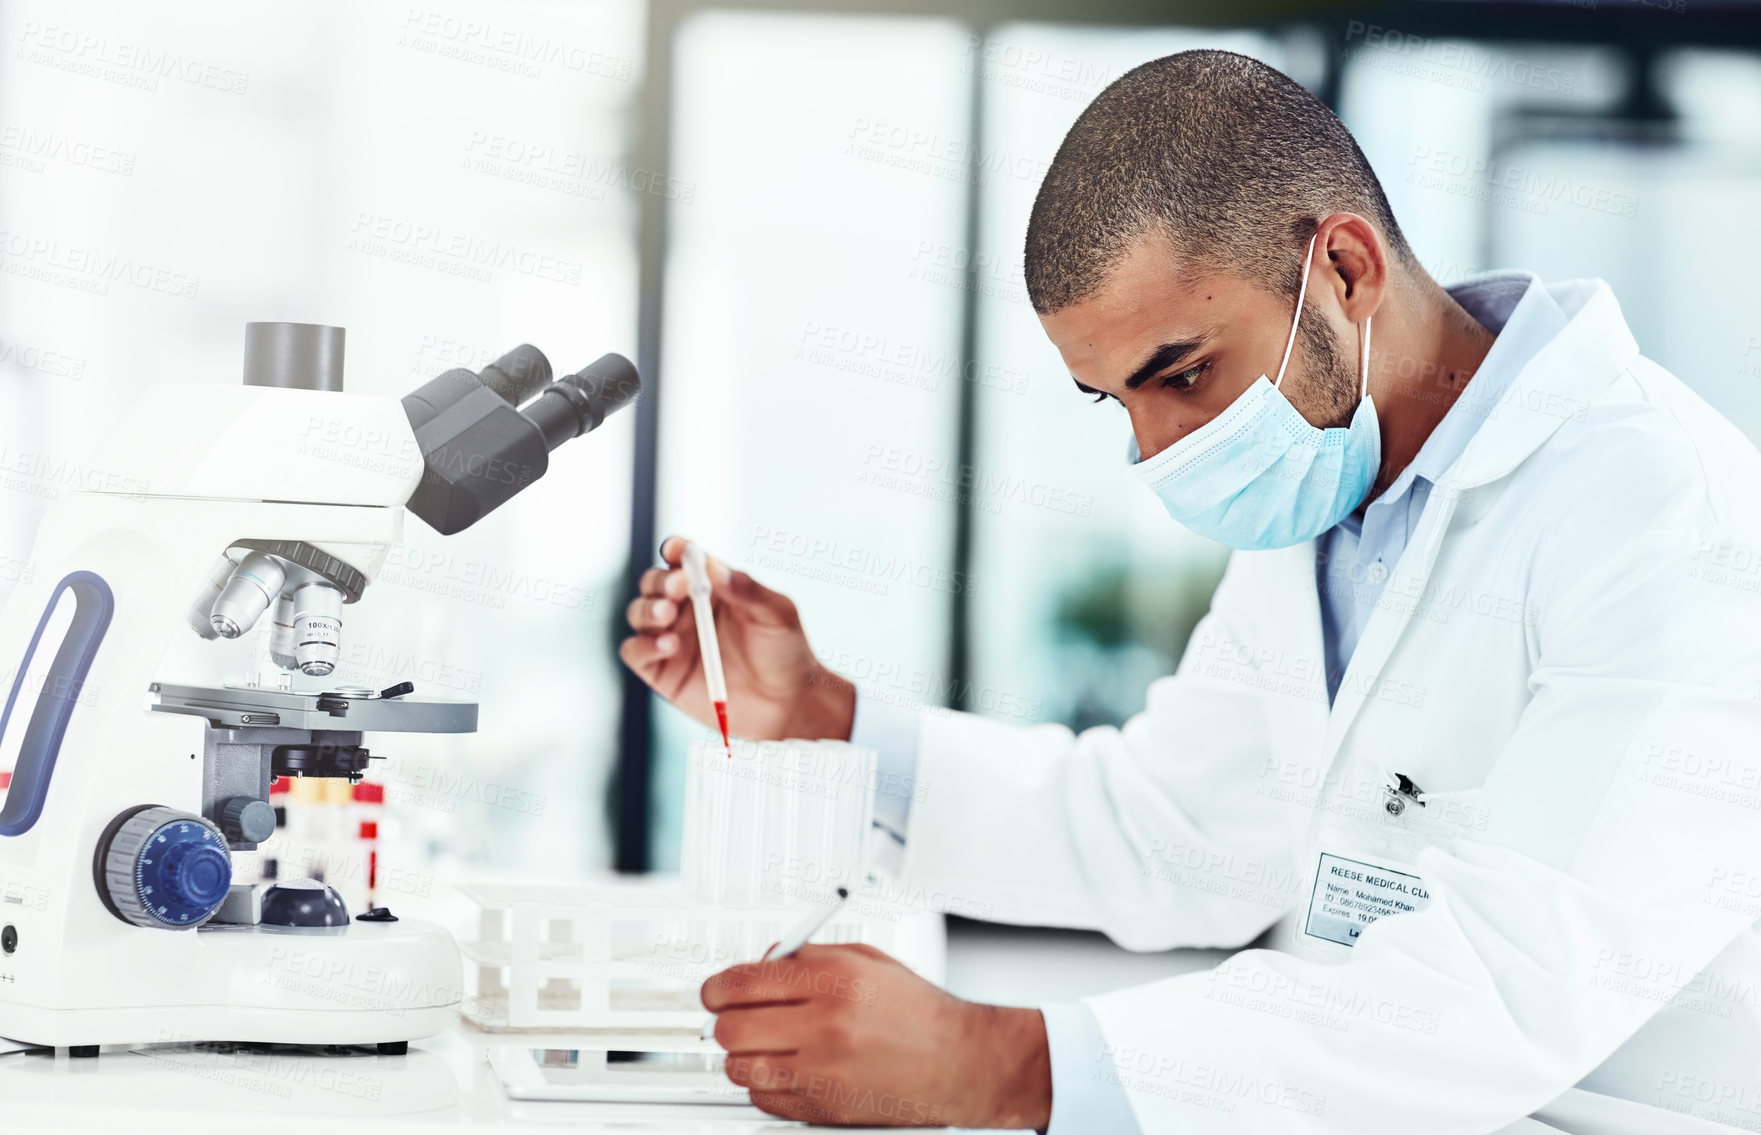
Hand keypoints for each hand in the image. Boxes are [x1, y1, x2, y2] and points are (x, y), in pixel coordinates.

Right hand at [620, 535, 854, 741]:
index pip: (684, 559)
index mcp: (711, 586)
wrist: (788, 703)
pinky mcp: (662, 672)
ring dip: (647, 610)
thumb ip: (747, 589)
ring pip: (638, 613)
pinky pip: (635, 652)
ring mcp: (671, 638)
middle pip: (654, 583)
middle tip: (677, 588)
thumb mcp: (777, 614)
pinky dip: (643, 645)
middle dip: (659, 582)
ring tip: (667, 615)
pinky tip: (668, 645)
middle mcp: (686, 609)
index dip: (676, 550)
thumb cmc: (786, 650)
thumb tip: (713, 567)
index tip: (676, 551)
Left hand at [702, 944, 1051, 1127]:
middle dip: (724, 1020)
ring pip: (740, 1067)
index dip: (717, 986)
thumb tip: (763, 962)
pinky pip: (763, 1099)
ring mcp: (823, 1070)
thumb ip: (809, 956)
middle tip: (732, 1017)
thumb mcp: (866, 961)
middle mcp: (825, 1024)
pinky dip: (762, 1085)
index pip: (744, 981)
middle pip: (732, 1027)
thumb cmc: (917, 1012)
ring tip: (757, 1044)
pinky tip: (782, 1069)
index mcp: (834, 980)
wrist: (958, 1061)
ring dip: (740, 1055)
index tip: (714, 991)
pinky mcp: (824, 1107)